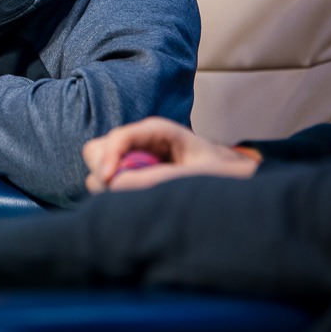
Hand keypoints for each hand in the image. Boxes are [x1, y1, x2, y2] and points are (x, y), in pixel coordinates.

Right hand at [82, 116, 260, 192]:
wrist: (234, 179)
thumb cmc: (222, 173)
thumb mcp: (196, 175)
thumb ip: (159, 178)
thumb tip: (116, 185)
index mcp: (157, 131)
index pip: (117, 138)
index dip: (109, 159)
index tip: (111, 182)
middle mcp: (139, 142)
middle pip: (96, 150)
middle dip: (103, 172)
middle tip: (126, 193)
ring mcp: (132, 158)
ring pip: (97, 168)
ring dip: (108, 186)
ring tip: (138, 198)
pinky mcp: (131, 174)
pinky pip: (107, 182)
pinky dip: (113, 193)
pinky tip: (139, 200)